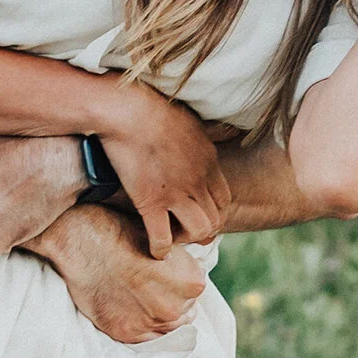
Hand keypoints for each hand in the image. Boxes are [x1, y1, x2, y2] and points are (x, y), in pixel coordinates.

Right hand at [31, 204, 207, 344]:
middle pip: (185, 308)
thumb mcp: (164, 239)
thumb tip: (190, 269)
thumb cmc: (123, 232)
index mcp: (192, 283)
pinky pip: (145, 336)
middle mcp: (175, 308)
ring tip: (141, 297)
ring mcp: (151, 323)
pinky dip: (141, 324)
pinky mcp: (127, 333)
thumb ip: (182, 263)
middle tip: (152, 284)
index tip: (168, 273)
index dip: (182, 278)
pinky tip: (130, 307)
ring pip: (167, 325)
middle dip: (173, 297)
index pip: (196, 286)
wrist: (84, 243)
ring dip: (159, 314)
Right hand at [97, 86, 225, 257]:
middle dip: (201, 229)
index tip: (196, 212)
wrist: (126, 109)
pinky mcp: (151, 201)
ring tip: (171, 236)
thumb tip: (232, 128)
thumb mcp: (192, 119)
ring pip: (198, 231)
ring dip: (186, 239)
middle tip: (183, 229)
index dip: (212, 211)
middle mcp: (198, 180)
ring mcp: (176, 193)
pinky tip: (155, 250)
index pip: (224, 199)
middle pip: (215, 219)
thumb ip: (210, 132)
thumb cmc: (152, 108)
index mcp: (209, 160)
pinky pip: (162, 237)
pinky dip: (160, 249)